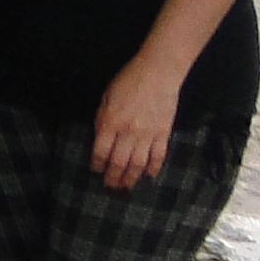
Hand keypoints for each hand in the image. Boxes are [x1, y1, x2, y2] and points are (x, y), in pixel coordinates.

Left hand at [89, 54, 183, 189]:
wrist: (158, 72)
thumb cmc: (128, 80)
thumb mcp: (106, 97)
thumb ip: (102, 119)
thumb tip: (100, 138)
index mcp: (110, 122)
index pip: (100, 151)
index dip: (97, 164)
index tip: (95, 171)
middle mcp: (128, 132)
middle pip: (119, 162)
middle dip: (113, 177)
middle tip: (110, 187)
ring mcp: (147, 135)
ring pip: (137, 164)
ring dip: (131, 178)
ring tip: (126, 187)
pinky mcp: (163, 134)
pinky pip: (158, 156)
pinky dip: (153, 168)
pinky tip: (148, 176)